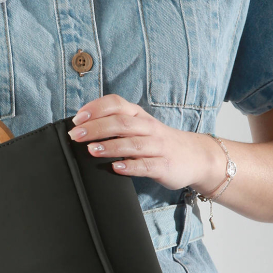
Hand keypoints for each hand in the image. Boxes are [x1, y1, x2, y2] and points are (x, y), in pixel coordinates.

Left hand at [67, 95, 224, 194]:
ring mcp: (158, 147)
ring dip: (110, 146)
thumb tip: (84, 127)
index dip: (96, 108)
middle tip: (76, 135)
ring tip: (91, 150)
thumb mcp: (140, 127)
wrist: (196, 157)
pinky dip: (130, 166)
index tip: (78, 118)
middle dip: (96, 128)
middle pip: (121, 123)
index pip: (117, 104)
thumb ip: (117, 125)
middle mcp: (149, 128)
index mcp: (139, 115)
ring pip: (132, 144)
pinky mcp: (164, 166)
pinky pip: (146, 165)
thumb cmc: (159, 142)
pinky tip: (116, 168)